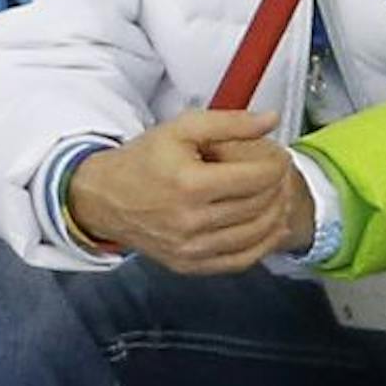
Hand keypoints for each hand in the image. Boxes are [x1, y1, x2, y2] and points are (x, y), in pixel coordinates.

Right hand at [66, 110, 315, 274]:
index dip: (277, 165)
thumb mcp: (184, 128)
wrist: (105, 197)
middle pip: (258, 206)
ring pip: (255, 235)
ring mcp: (189, 248)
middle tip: (280, 174)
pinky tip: (270, 226)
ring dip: (276, 214)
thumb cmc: (144, 160)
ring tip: (278, 195)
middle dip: (279, 187)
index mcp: (189, 183)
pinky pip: (239, 261)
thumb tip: (271, 120)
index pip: (256, 178)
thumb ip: (231, 123)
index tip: (279, 157)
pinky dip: (263, 244)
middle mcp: (190, 221)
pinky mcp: (188, 265)